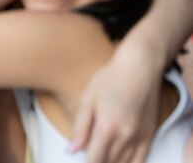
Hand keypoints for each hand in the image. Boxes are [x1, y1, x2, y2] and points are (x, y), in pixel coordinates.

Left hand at [71, 48, 160, 162]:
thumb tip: (71, 151)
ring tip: (101, 155)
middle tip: (89, 152)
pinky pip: (141, 160)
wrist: (139, 67)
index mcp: (107, 128)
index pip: (95, 160)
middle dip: (97, 162)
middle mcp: (126, 136)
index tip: (80, 158)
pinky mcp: (150, 134)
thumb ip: (80, 128)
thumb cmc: (109, 78)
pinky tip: (120, 160)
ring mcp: (141, 136)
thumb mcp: (88, 99)